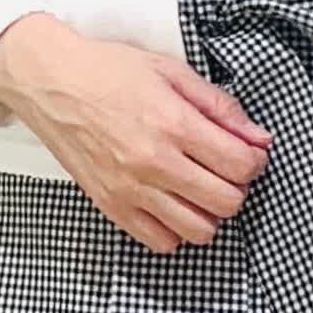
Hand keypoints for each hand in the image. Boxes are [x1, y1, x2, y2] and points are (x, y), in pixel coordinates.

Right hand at [0, 12, 273, 252]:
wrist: (54, 83)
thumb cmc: (111, 70)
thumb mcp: (171, 71)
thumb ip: (219, 105)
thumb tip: (258, 137)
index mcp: (174, 124)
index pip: (239, 165)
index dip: (256, 161)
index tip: (251, 152)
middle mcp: (154, 163)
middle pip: (226, 203)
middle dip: (238, 187)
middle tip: (228, 169)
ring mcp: (131, 191)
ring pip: (197, 231)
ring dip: (210, 212)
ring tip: (202, 187)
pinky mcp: (111, 207)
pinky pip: (159, 242)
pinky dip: (176, 230)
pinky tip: (173, 202)